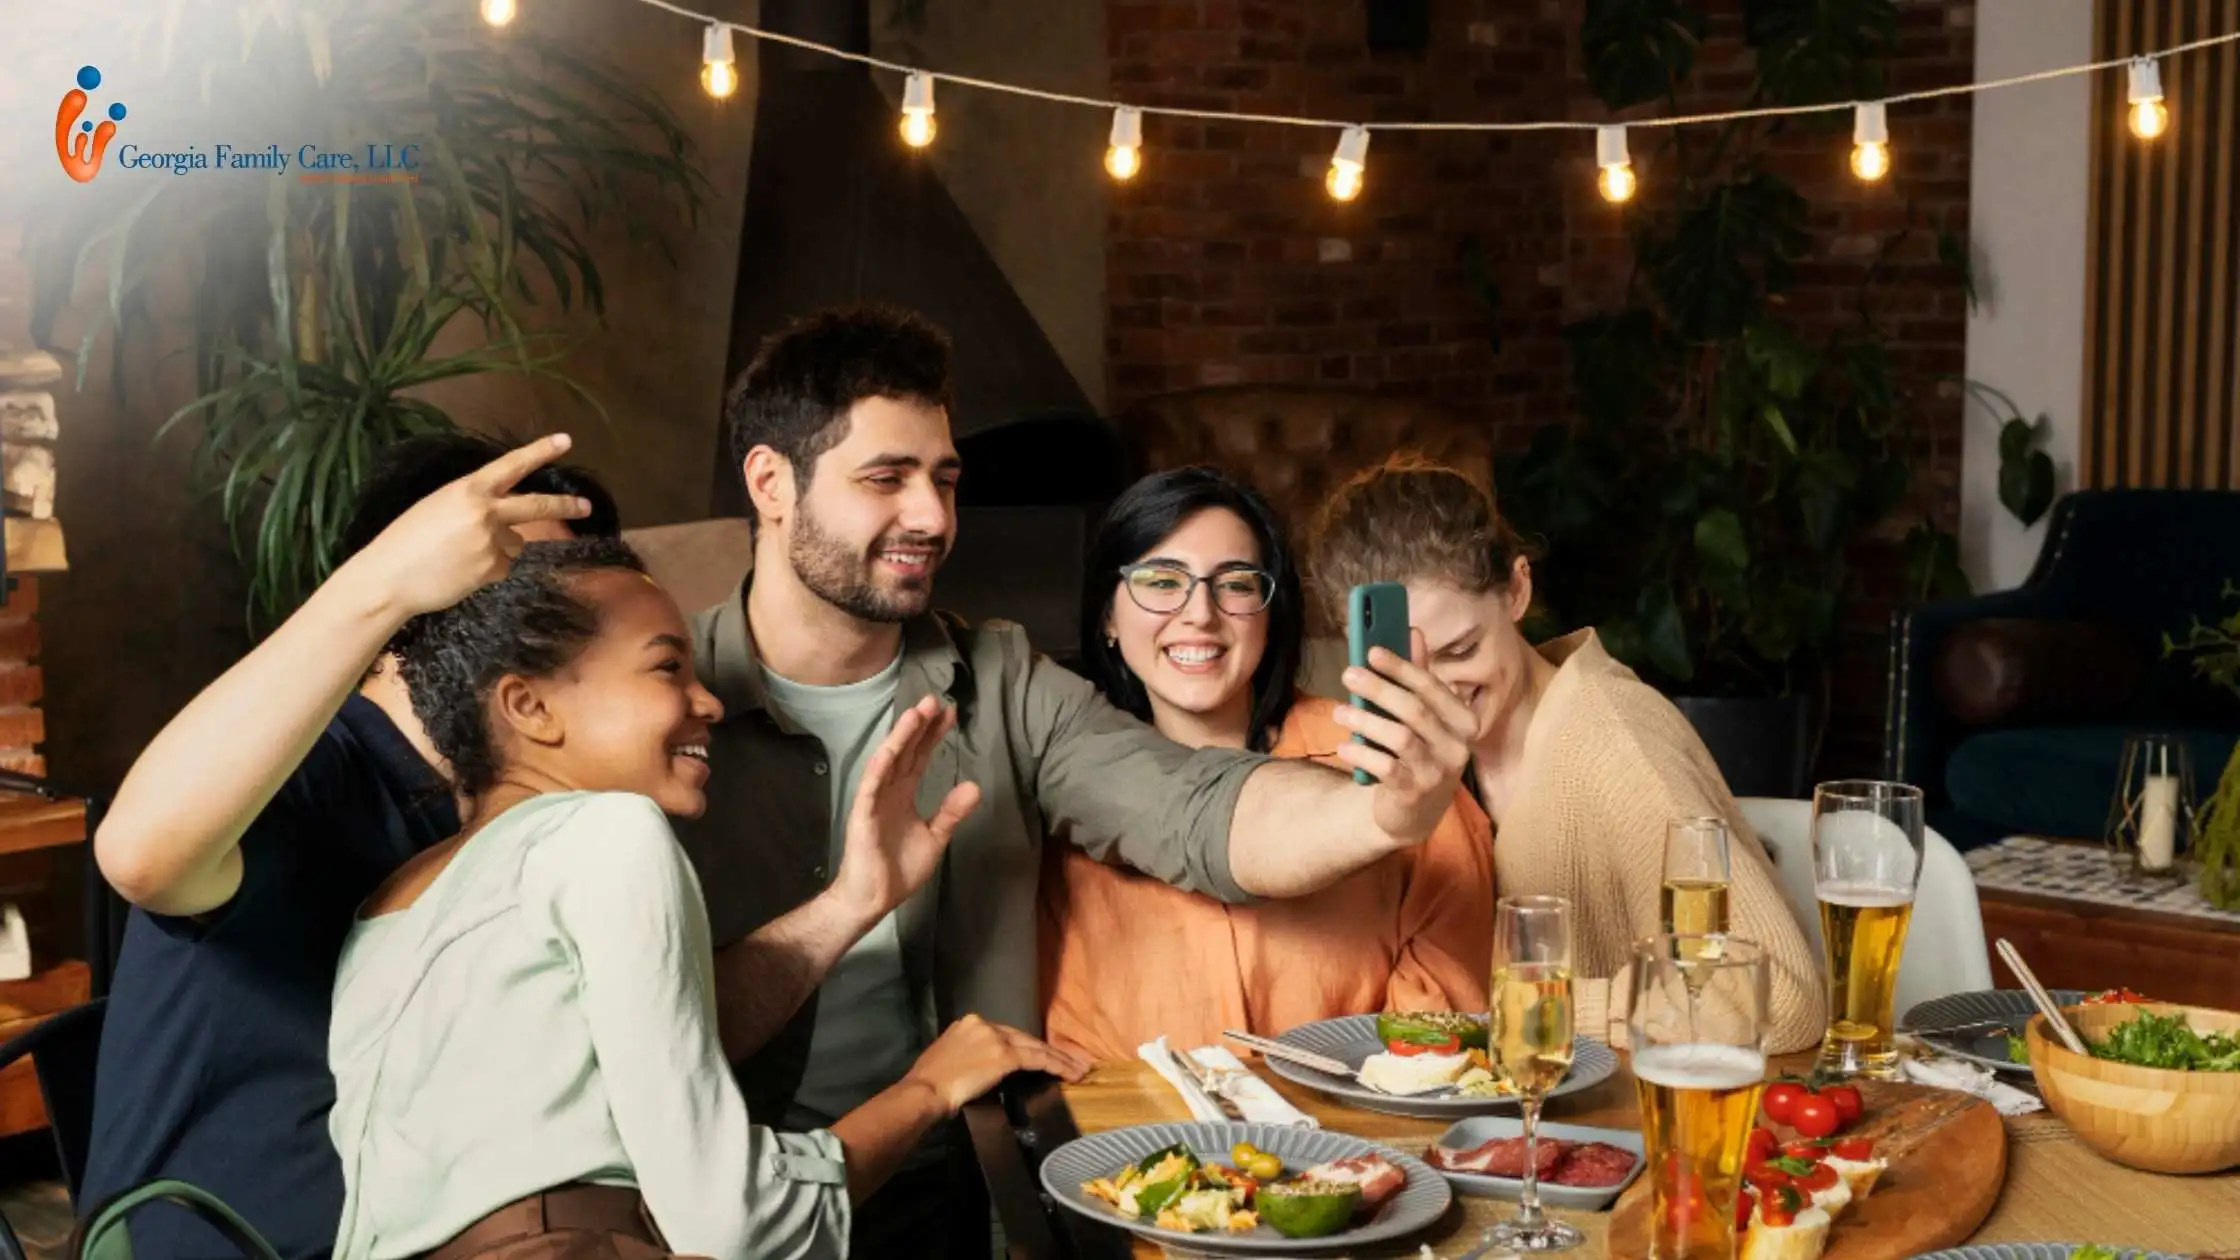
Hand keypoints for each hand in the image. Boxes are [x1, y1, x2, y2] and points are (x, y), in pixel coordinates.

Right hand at [342, 434, 590, 619]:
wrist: (387, 577)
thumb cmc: (404, 541)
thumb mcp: (436, 507)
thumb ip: (472, 506)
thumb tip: (505, 521)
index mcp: (466, 489)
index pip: (511, 465)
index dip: (539, 452)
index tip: (565, 441)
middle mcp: (485, 511)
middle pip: (536, 505)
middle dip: (565, 505)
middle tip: (585, 506)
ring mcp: (491, 540)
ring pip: (514, 544)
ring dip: (497, 549)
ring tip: (459, 556)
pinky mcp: (492, 568)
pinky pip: (502, 567)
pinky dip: (487, 570)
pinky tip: (461, 572)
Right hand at [830, 696, 981, 921]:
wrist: (873, 898)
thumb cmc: (899, 869)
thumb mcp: (935, 837)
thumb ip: (951, 812)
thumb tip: (974, 785)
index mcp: (904, 794)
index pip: (920, 757)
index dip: (933, 735)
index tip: (951, 713)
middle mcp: (889, 790)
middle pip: (906, 751)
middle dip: (920, 725)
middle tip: (935, 699)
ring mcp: (874, 800)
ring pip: (888, 760)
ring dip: (900, 737)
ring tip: (916, 713)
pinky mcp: (863, 814)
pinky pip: (871, 786)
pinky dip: (881, 766)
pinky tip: (891, 748)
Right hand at [903, 1014, 1091, 1114]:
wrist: (924, 1090)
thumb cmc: (930, 1083)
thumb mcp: (948, 1058)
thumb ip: (968, 1055)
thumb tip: (980, 1066)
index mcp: (969, 1024)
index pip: (1007, 1035)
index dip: (1028, 1047)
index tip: (1042, 1057)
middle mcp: (984, 1025)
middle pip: (1024, 1038)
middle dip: (1049, 1051)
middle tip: (1072, 1061)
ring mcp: (995, 1039)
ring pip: (1036, 1048)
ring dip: (1060, 1060)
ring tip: (1079, 1069)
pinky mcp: (1004, 1056)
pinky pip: (1038, 1059)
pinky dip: (1057, 1066)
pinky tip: (1070, 1074)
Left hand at [1332, 630, 1475, 847]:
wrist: (1415, 813)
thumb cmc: (1418, 754)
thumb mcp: (1423, 718)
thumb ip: (1419, 678)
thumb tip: (1413, 631)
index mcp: (1463, 721)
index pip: (1432, 687)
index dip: (1401, 667)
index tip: (1372, 650)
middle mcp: (1457, 747)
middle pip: (1415, 709)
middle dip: (1379, 688)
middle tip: (1348, 673)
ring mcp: (1438, 772)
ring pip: (1400, 737)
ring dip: (1366, 720)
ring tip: (1339, 710)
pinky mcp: (1416, 793)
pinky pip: (1386, 767)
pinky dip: (1362, 753)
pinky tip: (1344, 745)